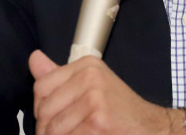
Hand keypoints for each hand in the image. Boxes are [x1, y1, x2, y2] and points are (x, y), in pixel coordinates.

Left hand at [29, 50, 185, 134]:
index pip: (41, 86)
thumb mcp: (92, 84)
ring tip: (76, 134)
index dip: (41, 108)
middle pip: (44, 110)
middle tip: (62, 133)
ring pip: (53, 129)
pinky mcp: (98, 122)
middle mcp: (91, 77)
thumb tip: (34, 58)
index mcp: (87, 65)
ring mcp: (95, 100)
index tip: (52, 117)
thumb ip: (59, 75)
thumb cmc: (121, 109)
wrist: (151, 127)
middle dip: (47, 129)